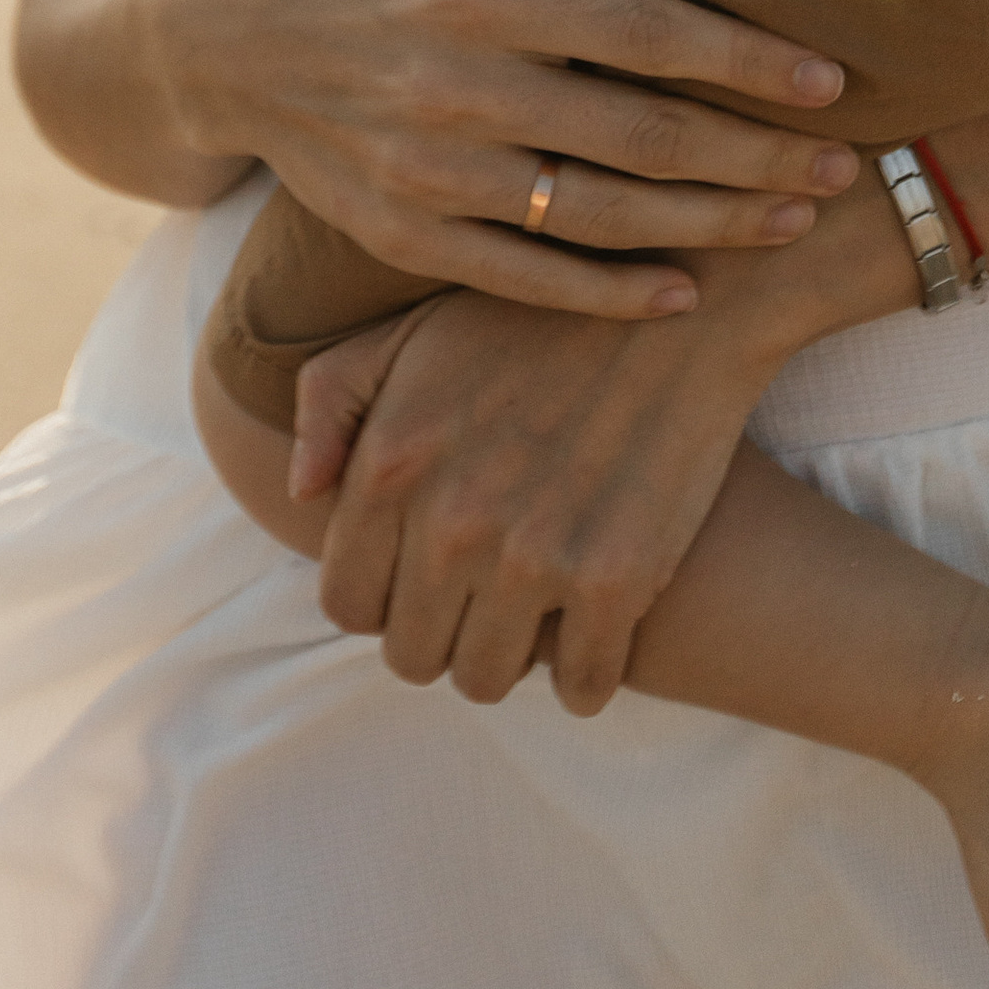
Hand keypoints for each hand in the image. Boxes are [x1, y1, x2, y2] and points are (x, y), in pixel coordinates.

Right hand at [147, 0, 860, 315]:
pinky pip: (527, 279)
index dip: (743, 62)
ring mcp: (431, 175)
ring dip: (711, 227)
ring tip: (793, 220)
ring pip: (600, 220)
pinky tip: (683, 292)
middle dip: (757, 158)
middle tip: (845, 167)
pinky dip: (610, 295)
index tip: (828, 81)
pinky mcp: (406, 237)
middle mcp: (458, 90)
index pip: (641, 35)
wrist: (217, 45)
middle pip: (641, 140)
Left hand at [303, 176, 915, 714]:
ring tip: (530, 611)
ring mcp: (538, 557)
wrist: (685, 300)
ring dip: (505, 655)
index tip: (420, 574)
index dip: (382, 596)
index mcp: (392, 464)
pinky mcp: (621, 581)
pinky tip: (594, 627)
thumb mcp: (413, 331)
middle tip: (480, 594)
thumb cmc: (538, 315)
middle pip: (413, 655)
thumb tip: (303, 492)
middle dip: (440, 631)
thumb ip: (331, 400)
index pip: (348, 602)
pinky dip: (585, 672)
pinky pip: (581, 688)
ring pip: (487, 681)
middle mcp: (452, 521)